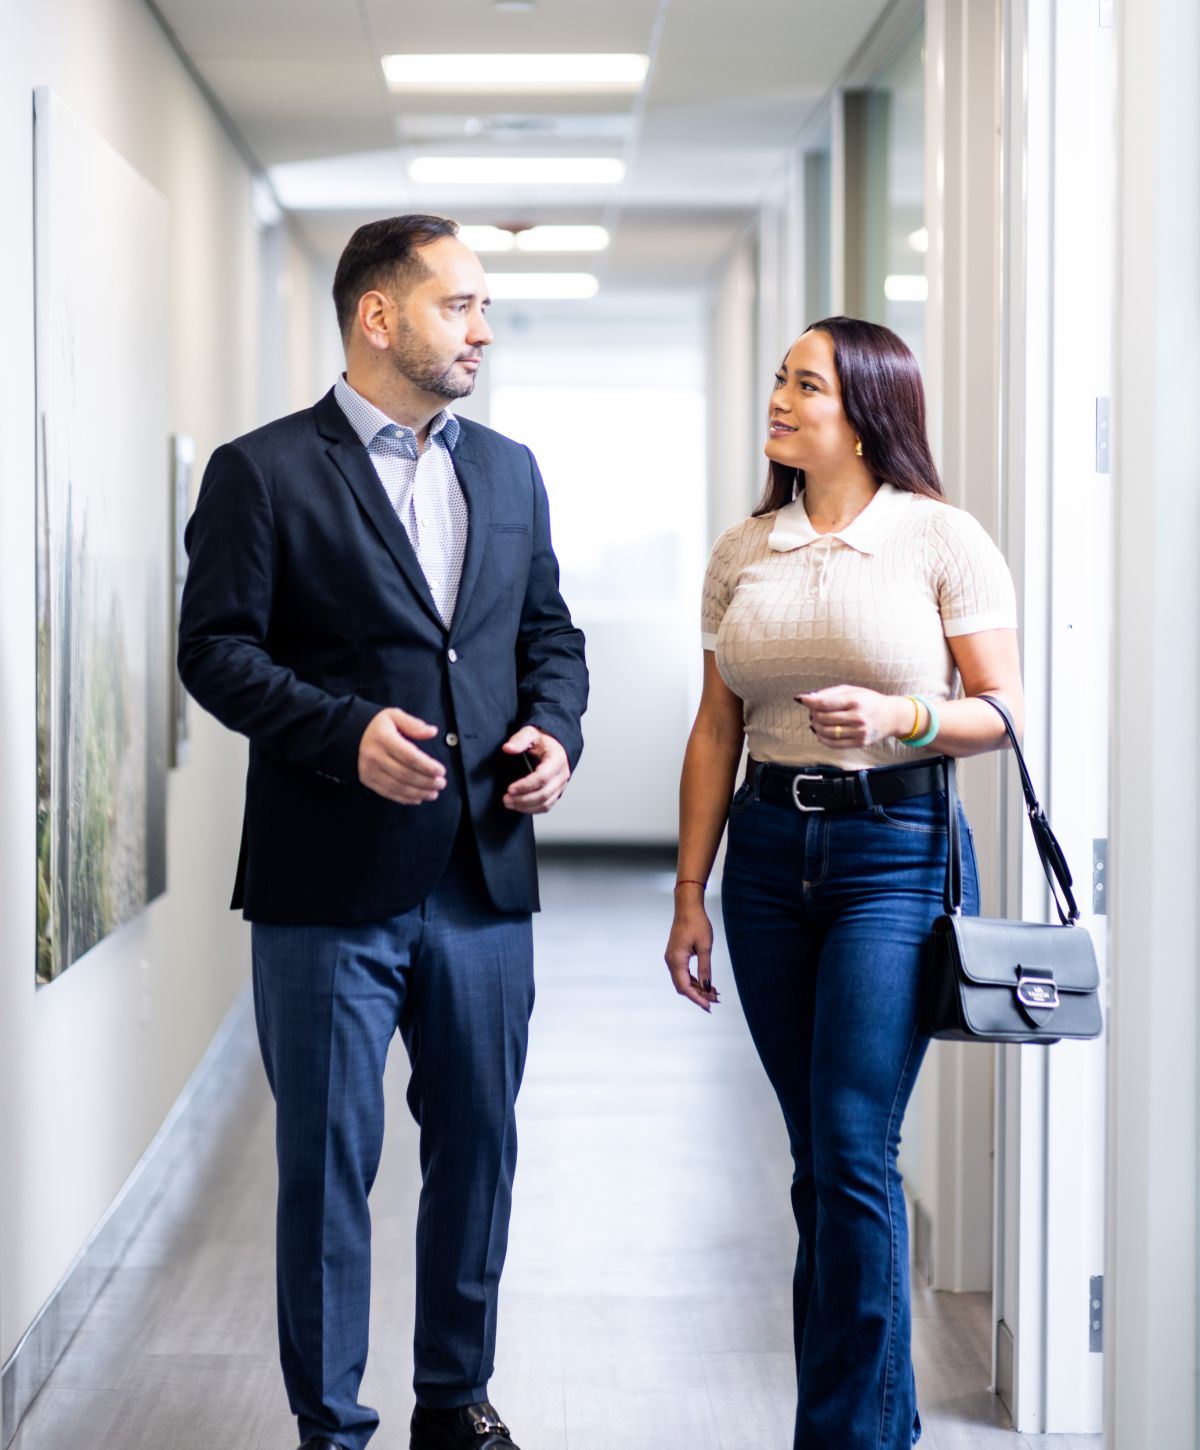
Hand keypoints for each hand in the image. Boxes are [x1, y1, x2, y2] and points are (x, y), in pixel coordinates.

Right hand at [358, 708, 446, 803]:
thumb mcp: (394, 716)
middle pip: (405, 774)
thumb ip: (413, 725)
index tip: (440, 771)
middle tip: (441, 783)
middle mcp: (375, 756)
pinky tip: (418, 798)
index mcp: (383, 738)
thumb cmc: (376, 726)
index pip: (409, 756)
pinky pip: (388, 793)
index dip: (427, 766)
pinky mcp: (367, 780)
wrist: (350, 734)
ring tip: (433, 793)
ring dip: (419, 792)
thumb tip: (432, 731)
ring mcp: (370, 770)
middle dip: (427, 782)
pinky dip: (405, 798)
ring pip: (398, 787)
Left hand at [501, 727, 570, 812]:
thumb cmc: (542, 740)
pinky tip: (519, 806)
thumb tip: (508, 748)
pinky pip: (546, 806)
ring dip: (526, 807)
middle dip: (523, 799)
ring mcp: (560, 785)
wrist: (552, 744)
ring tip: (509, 803)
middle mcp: (562, 774)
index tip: (510, 789)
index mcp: (557, 759)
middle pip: (544, 794)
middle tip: (506, 799)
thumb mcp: (530, 733)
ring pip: (545, 803)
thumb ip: (519, 740)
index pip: (542, 777)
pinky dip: (532, 810)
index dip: (525, 785)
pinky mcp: (556, 792)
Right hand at [664, 892, 720, 1011]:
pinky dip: (693, 980)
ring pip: (682, 981)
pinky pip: (683, 973)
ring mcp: (672, 958)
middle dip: (698, 995)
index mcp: (676, 960)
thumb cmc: (696, 923)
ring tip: (713, 993)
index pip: (685, 987)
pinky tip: (705, 982)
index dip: (696, 998)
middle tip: (715, 1000)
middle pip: (682, 986)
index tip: (708, 1007)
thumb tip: (707, 987)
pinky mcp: (675, 955)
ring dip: (697, 988)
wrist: (687, 907)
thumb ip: (705, 969)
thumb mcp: (705, 947)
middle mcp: (671, 961)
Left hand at [795, 686, 910, 749]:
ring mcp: (859, 732)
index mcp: (856, 701)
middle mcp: (858, 718)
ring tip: (816, 720)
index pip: (825, 703)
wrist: (891, 716)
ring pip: (826, 732)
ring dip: (815, 725)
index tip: (801, 699)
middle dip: (813, 713)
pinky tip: (820, 731)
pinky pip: (833, 744)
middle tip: (813, 709)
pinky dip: (821, 738)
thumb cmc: (870, 701)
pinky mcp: (859, 743)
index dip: (810, 701)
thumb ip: (830, 693)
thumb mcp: (853, 690)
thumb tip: (809, 698)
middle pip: (823, 718)